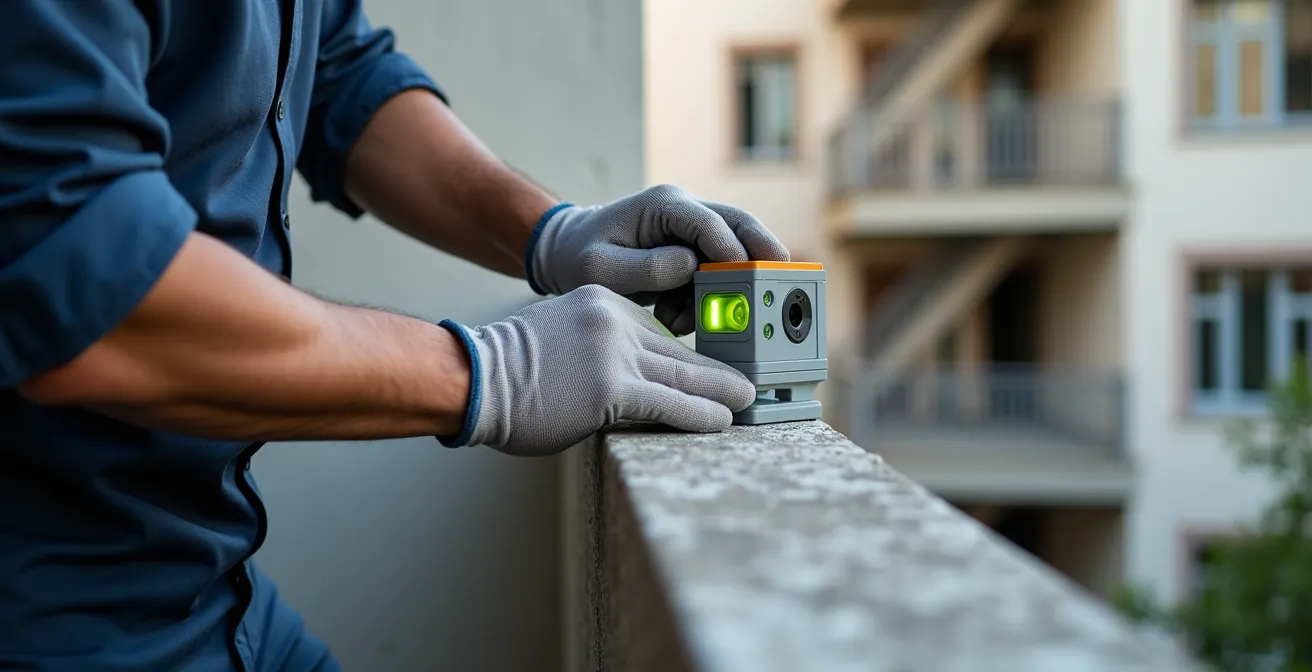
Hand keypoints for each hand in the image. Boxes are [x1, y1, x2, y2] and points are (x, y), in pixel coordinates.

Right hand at [439, 285, 756, 455]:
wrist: (470, 376)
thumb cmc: (505, 370)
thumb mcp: (559, 335)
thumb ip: (596, 348)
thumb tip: (624, 379)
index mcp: (604, 304)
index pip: (661, 333)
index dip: (691, 358)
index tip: (715, 371)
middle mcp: (615, 321)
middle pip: (679, 351)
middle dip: (717, 372)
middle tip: (749, 383)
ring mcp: (614, 353)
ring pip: (683, 376)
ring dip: (721, 392)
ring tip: (747, 402)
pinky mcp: (611, 388)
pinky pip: (669, 403)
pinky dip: (700, 414)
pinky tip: (721, 421)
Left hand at [525, 184, 789, 334]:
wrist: (569, 254)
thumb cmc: (580, 255)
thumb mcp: (601, 268)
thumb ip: (645, 267)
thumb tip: (690, 265)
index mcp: (665, 205)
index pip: (710, 222)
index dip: (732, 249)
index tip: (746, 277)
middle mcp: (686, 212)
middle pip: (741, 227)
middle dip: (763, 254)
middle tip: (782, 284)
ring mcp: (694, 233)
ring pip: (734, 256)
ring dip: (721, 292)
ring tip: (678, 317)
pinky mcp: (695, 254)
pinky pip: (716, 278)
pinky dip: (704, 302)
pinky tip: (672, 316)